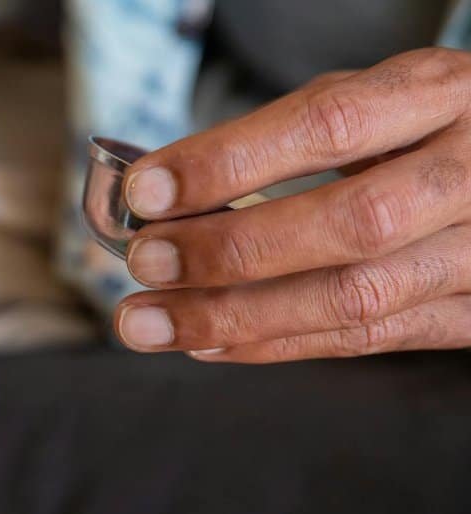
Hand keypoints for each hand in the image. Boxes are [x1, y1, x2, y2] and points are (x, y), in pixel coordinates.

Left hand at [113, 48, 470, 362]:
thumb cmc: (429, 127)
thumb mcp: (377, 99)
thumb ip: (288, 136)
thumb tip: (166, 194)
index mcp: (444, 95)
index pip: (330, 125)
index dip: (231, 162)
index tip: (148, 190)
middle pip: (351, 223)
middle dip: (230, 251)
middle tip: (146, 263)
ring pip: (357, 299)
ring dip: (234, 317)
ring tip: (149, 322)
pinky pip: (369, 340)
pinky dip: (276, 344)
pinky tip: (208, 343)